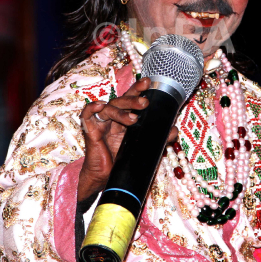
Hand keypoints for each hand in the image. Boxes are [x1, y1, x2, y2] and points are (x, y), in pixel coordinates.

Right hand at [78, 77, 177, 201]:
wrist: (106, 179)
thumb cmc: (122, 161)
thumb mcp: (143, 147)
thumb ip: (158, 138)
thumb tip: (173, 130)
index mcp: (125, 118)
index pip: (131, 99)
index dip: (138, 89)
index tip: (148, 83)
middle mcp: (113, 118)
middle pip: (121, 101)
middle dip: (133, 98)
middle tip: (145, 102)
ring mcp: (101, 123)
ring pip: (109, 108)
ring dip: (121, 111)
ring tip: (133, 119)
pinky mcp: (90, 131)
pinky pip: (87, 115)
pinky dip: (91, 107)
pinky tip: (100, 105)